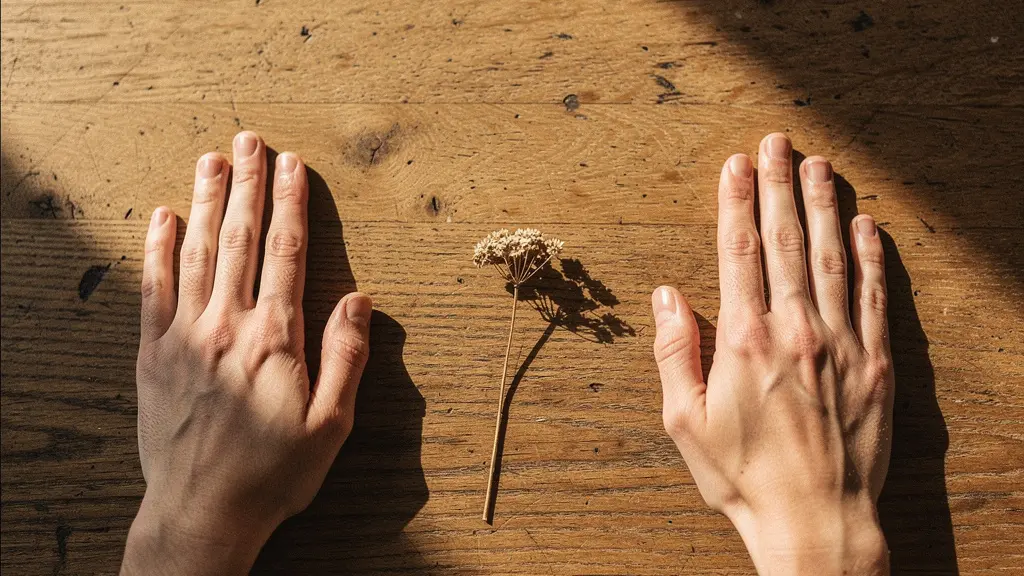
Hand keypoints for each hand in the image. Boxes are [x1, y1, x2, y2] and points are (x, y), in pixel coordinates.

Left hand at [122, 132, 372, 574]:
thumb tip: (358, 297)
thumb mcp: (332, 424)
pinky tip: (162, 217)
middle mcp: (227, 327)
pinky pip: (152, 289)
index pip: (285, 253)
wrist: (203, 513)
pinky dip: (156, 249)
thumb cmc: (275, 473)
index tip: (293, 165)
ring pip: (196, 253)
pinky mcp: (152, 355)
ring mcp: (184, 338)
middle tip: (251, 141)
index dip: (290, 204)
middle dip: (248, 185)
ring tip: (213, 160)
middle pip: (239, 239)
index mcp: (276, 340)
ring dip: (206, 202)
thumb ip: (347, 355)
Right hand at [652, 133, 892, 574]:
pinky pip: (873, 297)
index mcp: (743, 340)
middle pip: (786, 241)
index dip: (736, 202)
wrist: (815, 521)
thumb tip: (666, 296)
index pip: (739, 252)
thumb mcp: (685, 421)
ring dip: (823, 206)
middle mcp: (794, 330)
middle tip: (777, 143)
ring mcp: (840, 344)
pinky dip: (870, 257)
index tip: (735, 165)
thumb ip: (674, 353)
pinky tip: (866, 226)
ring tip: (819, 165)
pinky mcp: (875, 364)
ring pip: (831, 257)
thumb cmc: (743, 476)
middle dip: (779, 186)